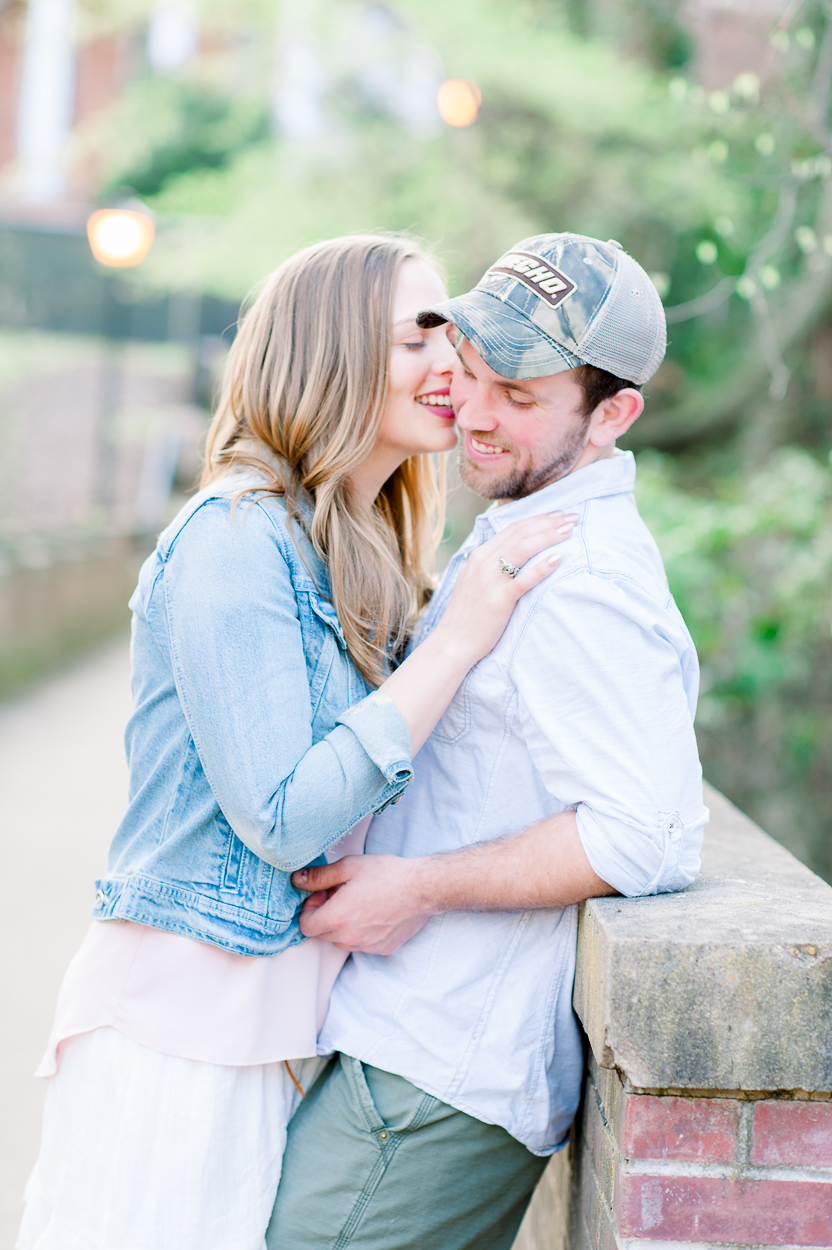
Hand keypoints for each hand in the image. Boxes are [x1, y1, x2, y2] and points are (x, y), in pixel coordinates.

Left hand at [293, 855, 431, 953]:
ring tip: (359, 902)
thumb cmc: (388, 874)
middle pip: (321, 934)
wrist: (423, 888)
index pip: (305, 925)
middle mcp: (348, 938)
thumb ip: (319, 876)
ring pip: (341, 940)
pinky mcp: (381, 949)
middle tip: (341, 894)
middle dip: (325, 915)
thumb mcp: (349, 866)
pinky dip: (361, 931)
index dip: (310, 908)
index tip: (323, 894)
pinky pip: (361, 944)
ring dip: (342, 925)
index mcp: (336, 917)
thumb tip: (298, 880)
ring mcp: (365, 946)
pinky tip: (374, 912)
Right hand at [434, 511, 577, 665]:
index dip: (538, 519)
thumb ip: (488, 565)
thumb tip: (507, 554)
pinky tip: (558, 558)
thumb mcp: (472, 581)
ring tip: (570, 529)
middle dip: (549, 522)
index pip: (512, 529)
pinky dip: (542, 567)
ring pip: (522, 548)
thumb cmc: (467, 615)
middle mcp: (483, 562)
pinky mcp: (499, 599)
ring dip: (549, 536)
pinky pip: (524, 579)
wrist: (453, 642)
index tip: (558, 515)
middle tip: (573, 516)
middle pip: (520, 533)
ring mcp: (490, 580)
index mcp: (478, 556)